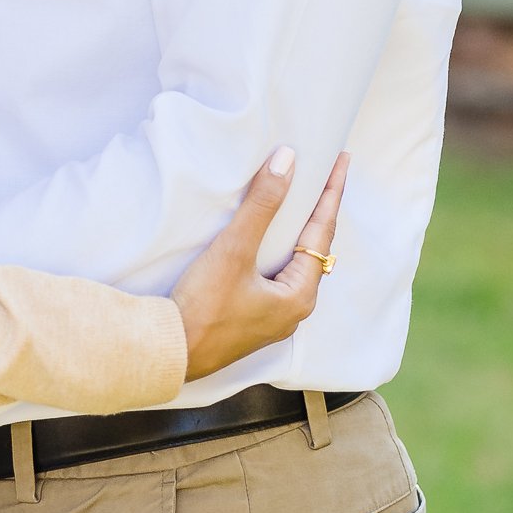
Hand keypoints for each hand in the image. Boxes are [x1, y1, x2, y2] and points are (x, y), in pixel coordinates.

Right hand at [171, 149, 348, 381]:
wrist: (170, 353)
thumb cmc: (204, 308)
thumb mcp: (235, 250)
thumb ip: (262, 205)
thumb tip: (287, 162)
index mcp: (300, 294)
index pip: (323, 231)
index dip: (331, 192)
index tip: (341, 160)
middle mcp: (294, 309)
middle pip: (314, 248)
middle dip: (319, 211)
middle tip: (324, 176)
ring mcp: (273, 316)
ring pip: (295, 262)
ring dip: (298, 231)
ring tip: (302, 201)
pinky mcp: (252, 318)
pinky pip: (277, 274)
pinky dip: (279, 248)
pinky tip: (269, 239)